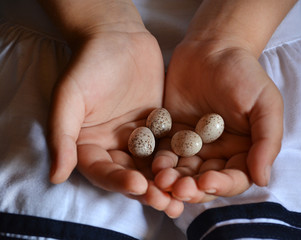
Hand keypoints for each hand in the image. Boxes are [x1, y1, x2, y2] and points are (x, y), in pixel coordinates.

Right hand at [47, 30, 183, 216]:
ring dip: (167, 182)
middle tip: (168, 202)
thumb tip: (55, 176)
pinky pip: (169, 146)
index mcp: (90, 145)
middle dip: (148, 190)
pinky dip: (180, 160)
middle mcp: (114, 146)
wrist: (117, 37)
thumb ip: (62, 136)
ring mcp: (138, 138)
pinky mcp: (159, 128)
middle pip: (130, 175)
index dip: (118, 181)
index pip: (102, 171)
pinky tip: (195, 170)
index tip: (138, 185)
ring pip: (152, 166)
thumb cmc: (88, 65)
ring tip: (185, 196)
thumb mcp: (69, 98)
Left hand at [153, 39, 282, 203]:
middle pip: (205, 182)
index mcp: (243, 151)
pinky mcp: (171, 136)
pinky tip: (153, 164)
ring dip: (173, 180)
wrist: (212, 49)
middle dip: (192, 188)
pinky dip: (159, 161)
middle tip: (179, 189)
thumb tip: (262, 180)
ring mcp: (193, 147)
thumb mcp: (265, 103)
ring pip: (182, 172)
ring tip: (162, 179)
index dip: (222, 186)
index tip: (207, 182)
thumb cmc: (244, 74)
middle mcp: (217, 154)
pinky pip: (164, 153)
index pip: (234, 179)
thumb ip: (267, 140)